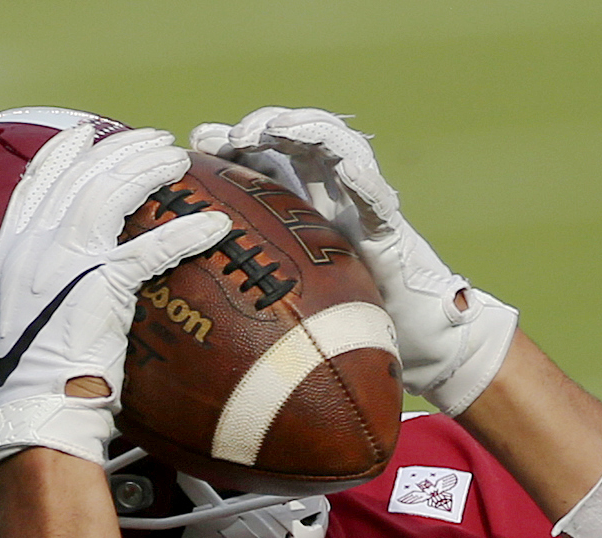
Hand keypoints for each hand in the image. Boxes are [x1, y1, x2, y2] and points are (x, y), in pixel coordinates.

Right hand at [0, 122, 232, 465]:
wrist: (37, 410)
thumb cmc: (33, 380)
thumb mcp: (18, 318)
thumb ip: (36, 284)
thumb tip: (62, 277)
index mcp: (11, 249)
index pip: (37, 181)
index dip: (66, 152)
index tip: (88, 135)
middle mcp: (34, 244)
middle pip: (82, 174)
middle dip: (121, 150)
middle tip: (154, 141)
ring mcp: (66, 259)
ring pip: (112, 192)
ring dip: (149, 169)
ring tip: (178, 159)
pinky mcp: (103, 283)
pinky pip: (152, 247)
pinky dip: (187, 233)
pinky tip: (215, 225)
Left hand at [190, 107, 518, 414]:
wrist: (413, 346)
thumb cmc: (349, 329)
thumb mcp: (287, 299)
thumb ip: (254, 282)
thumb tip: (188, 291)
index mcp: (301, 209)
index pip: (266, 158)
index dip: (233, 142)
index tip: (201, 145)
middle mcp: (331, 199)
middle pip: (296, 140)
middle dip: (262, 126)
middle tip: (230, 136)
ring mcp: (361, 208)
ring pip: (336, 146)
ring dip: (306, 130)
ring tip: (276, 130)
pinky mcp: (389, 229)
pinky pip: (375, 195)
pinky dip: (360, 176)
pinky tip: (343, 164)